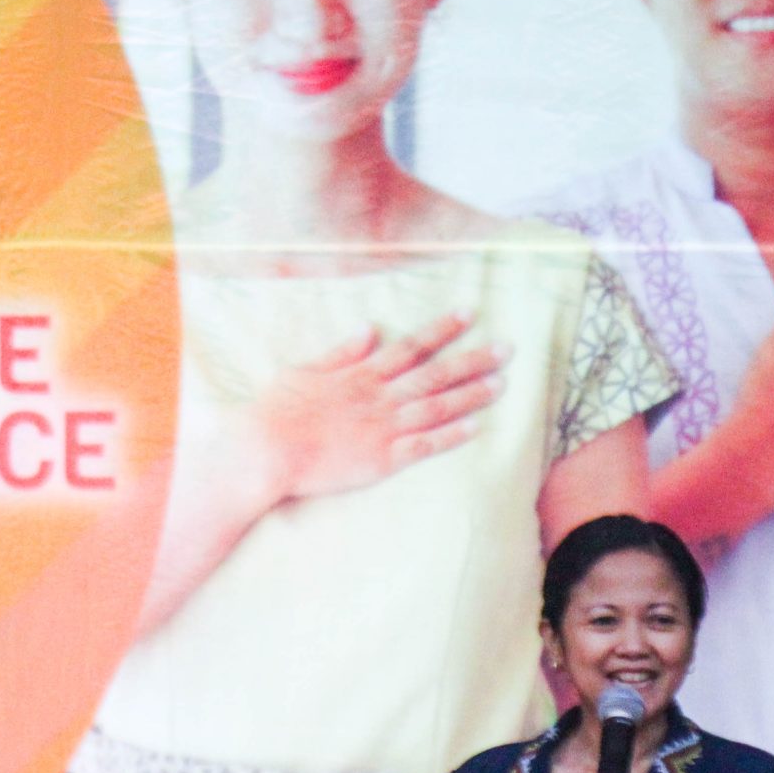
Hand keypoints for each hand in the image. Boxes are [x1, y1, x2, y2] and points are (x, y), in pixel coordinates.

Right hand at [253, 314, 505, 501]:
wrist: (266, 450)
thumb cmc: (277, 412)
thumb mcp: (304, 370)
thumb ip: (340, 352)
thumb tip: (370, 330)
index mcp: (361, 374)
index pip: (411, 346)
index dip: (443, 329)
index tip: (470, 313)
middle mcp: (379, 397)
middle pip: (435, 374)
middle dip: (473, 360)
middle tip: (507, 349)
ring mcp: (383, 428)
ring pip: (436, 408)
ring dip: (470, 395)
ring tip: (501, 384)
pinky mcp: (381, 459)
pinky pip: (423, 447)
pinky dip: (450, 436)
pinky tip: (475, 427)